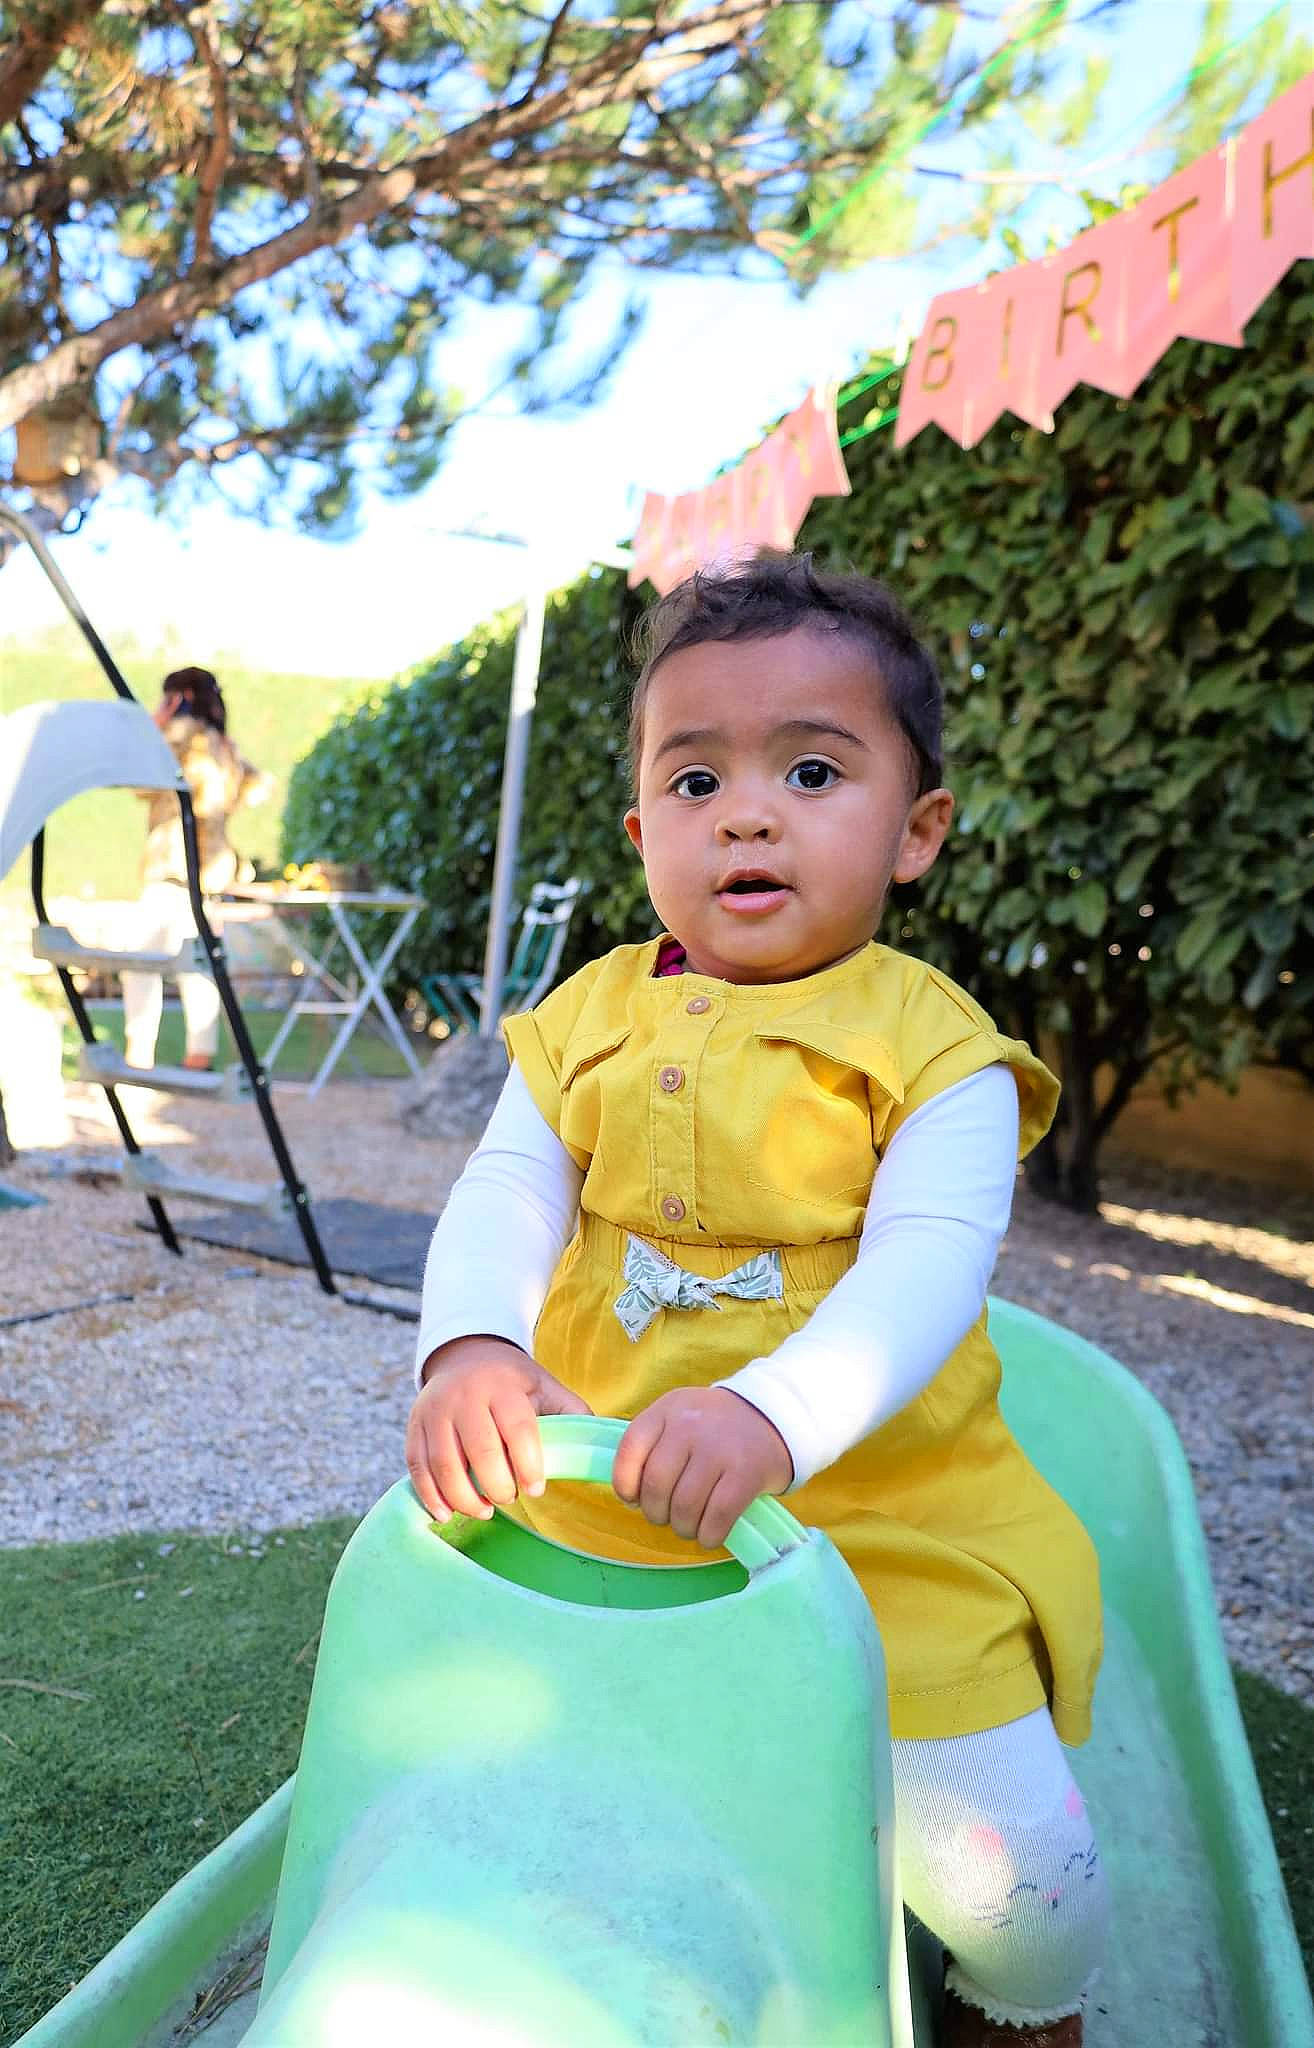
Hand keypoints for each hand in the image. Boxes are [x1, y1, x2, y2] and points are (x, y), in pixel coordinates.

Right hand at [406, 1336, 590, 1524]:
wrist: (464, 1355)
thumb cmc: (512, 1381)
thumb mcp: (544, 1386)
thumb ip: (570, 1412)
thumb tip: (598, 1444)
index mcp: (503, 1387)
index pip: (518, 1429)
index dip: (528, 1465)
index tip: (536, 1488)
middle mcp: (465, 1397)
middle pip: (480, 1452)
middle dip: (497, 1486)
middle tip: (509, 1499)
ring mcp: (435, 1412)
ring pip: (445, 1464)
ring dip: (464, 1498)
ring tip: (484, 1510)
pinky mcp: (414, 1426)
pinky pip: (417, 1467)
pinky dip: (430, 1495)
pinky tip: (448, 1512)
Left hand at [612, 1387, 792, 1551]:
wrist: (773, 1417)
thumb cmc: (715, 1426)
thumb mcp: (678, 1416)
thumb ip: (651, 1447)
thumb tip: (630, 1497)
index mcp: (668, 1410)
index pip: (630, 1449)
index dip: (625, 1484)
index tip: (634, 1499)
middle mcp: (690, 1425)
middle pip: (656, 1486)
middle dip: (656, 1513)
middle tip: (667, 1516)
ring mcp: (719, 1449)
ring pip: (684, 1507)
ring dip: (683, 1528)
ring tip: (689, 1525)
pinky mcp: (746, 1474)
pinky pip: (716, 1517)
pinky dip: (709, 1535)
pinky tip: (710, 1534)